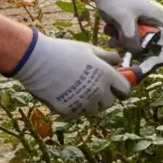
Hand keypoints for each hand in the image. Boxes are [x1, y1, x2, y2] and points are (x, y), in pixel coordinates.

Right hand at [10, 31, 129, 117]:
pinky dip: (75, 107)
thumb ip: (107, 57)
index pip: (125, 90)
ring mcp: (83, 102)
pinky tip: (67, 95)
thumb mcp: (89, 49)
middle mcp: (98, 91)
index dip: (122, 88)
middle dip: (105, 96)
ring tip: (78, 90)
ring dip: (90, 103)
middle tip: (95, 88)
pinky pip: (78, 113)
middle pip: (110, 102)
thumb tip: (117, 61)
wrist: (37, 61)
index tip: (117, 87)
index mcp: (107, 75)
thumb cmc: (64, 51)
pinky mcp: (69, 110)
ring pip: (94, 109)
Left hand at [84, 0, 162, 53]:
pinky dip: (118, 34)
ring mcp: (143, 20)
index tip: (137, 49)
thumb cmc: (116, 0)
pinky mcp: (133, 20)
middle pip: (147, 42)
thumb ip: (132, 39)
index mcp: (159, 17)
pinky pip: (128, 34)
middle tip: (117, 40)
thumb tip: (137, 52)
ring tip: (111, 31)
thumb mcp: (124, 21)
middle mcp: (154, 19)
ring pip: (135, 40)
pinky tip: (110, 29)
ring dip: (121, 39)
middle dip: (131, 43)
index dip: (152, 48)